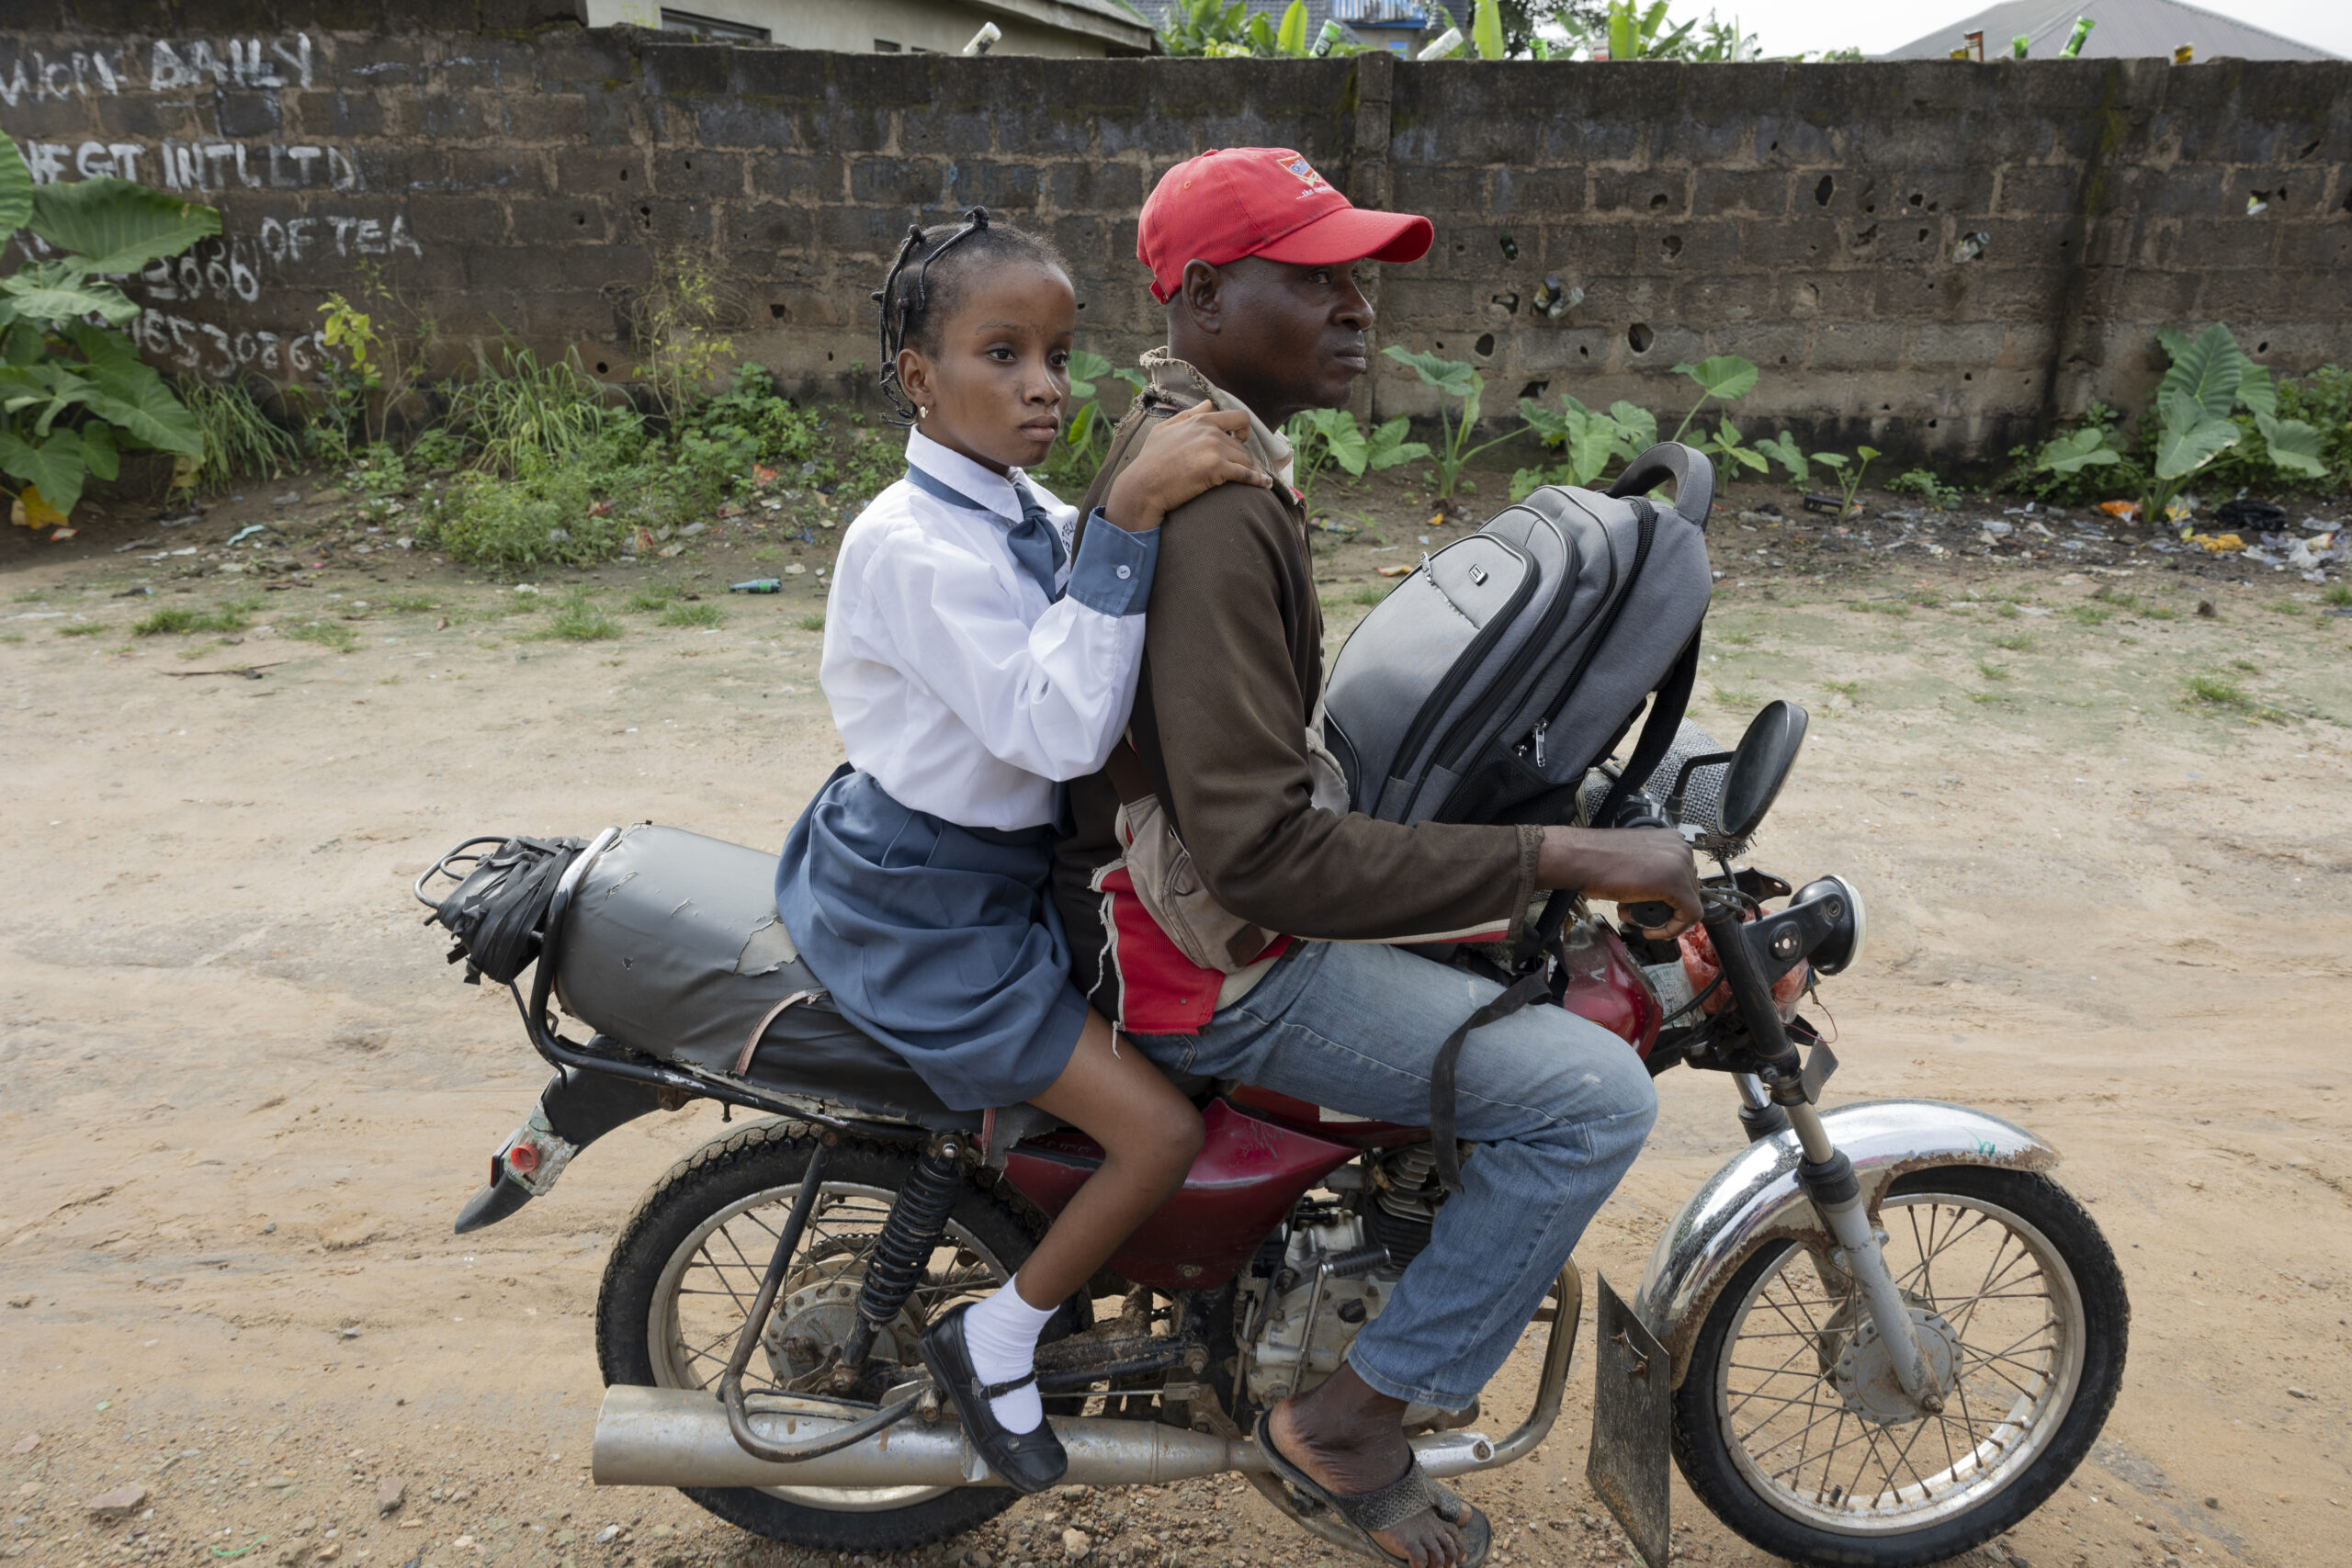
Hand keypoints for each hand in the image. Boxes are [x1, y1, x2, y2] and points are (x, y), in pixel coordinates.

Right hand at [1103, 399, 1270, 532]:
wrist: (1143, 485)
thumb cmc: (1150, 460)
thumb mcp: (1164, 430)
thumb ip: (1187, 415)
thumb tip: (1207, 403)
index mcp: (1200, 420)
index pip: (1237, 417)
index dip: (1244, 430)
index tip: (1241, 441)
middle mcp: (1210, 431)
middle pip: (1242, 444)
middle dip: (1246, 456)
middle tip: (1248, 468)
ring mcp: (1214, 449)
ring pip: (1245, 459)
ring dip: (1253, 470)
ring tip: (1259, 479)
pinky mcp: (1217, 468)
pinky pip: (1246, 474)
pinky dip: (1258, 480)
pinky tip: (1265, 484)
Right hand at [1533, 826, 1701, 938]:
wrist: (1579, 858)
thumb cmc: (1597, 859)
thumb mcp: (1635, 859)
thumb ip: (1653, 869)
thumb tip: (1660, 890)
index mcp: (1672, 840)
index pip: (1684, 877)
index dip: (1669, 899)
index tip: (1652, 909)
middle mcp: (1681, 848)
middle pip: (1688, 891)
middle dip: (1665, 909)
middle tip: (1638, 915)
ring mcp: (1681, 865)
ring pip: (1689, 905)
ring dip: (1662, 918)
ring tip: (1634, 917)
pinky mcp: (1677, 885)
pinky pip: (1689, 916)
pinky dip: (1672, 929)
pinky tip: (1651, 931)